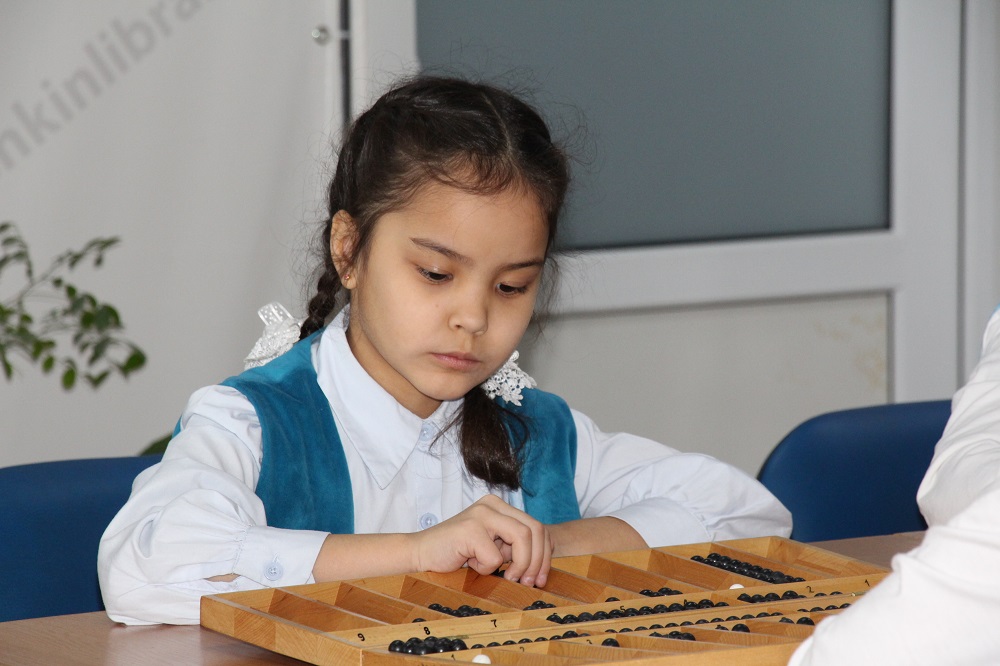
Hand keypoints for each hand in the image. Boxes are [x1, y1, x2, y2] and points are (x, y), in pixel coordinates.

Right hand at [409, 494, 552, 586]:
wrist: (420, 554)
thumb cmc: (456, 553)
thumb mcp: (492, 546)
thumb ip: (513, 547)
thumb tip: (542, 565)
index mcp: (499, 505)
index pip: (537, 527)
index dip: (545, 554)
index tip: (541, 578)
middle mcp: (492, 504)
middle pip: (535, 530)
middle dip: (538, 561)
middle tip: (530, 583)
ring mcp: (481, 514)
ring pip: (522, 538)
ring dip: (519, 565)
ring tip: (506, 577)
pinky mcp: (470, 529)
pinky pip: (495, 557)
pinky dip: (487, 568)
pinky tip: (470, 564)